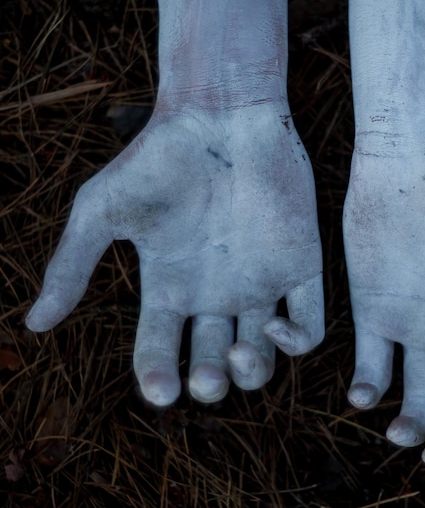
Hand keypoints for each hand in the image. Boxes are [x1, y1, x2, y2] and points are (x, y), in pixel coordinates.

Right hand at [26, 106, 323, 405]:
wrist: (219, 116)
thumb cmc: (157, 158)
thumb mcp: (102, 212)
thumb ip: (72, 266)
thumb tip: (32, 325)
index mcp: (170, 285)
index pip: (162, 349)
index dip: (158, 377)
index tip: (160, 391)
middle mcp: (216, 292)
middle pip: (216, 361)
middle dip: (211, 383)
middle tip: (205, 379)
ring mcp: (260, 282)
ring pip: (263, 356)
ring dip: (252, 374)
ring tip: (236, 356)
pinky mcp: (299, 266)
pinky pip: (309, 324)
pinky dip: (297, 343)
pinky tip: (273, 328)